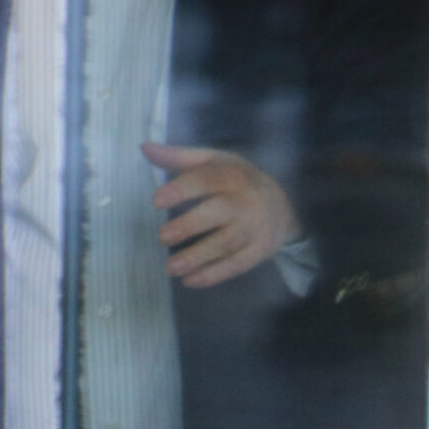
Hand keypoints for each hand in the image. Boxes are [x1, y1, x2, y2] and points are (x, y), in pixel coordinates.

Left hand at [145, 145, 297, 288]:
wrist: (284, 205)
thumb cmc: (237, 179)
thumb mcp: (213, 161)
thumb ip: (178, 157)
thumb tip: (145, 147)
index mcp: (232, 175)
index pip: (207, 180)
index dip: (182, 189)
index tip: (156, 201)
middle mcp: (247, 201)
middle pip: (218, 213)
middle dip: (189, 226)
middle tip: (162, 238)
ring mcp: (256, 228)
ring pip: (227, 244)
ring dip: (197, 257)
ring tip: (170, 267)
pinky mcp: (260, 251)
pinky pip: (237, 265)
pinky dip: (213, 275)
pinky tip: (190, 281)